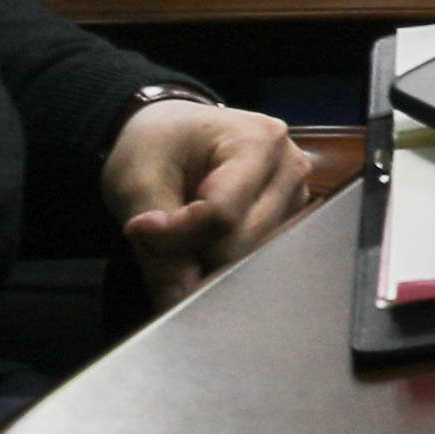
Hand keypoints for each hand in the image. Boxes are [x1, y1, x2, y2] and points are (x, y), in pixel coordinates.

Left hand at [104, 97, 312, 305]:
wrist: (170, 133)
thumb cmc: (156, 147)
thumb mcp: (137, 186)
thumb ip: (156, 245)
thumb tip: (177, 300)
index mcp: (260, 141)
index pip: (223, 216)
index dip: (174, 236)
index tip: (138, 227)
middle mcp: (290, 167)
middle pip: (241, 243)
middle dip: (192, 252)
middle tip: (162, 229)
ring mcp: (296, 194)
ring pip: (250, 258)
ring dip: (207, 258)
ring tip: (187, 226)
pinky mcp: (290, 217)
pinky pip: (255, 258)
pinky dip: (222, 258)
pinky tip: (207, 234)